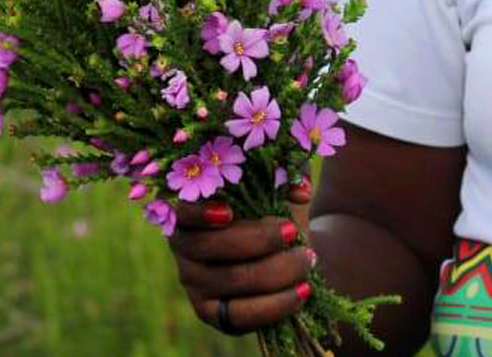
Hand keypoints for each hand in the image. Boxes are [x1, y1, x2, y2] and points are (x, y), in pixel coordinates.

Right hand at [168, 180, 317, 334]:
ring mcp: (194, 283)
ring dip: (277, 270)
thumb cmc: (276, 209)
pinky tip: (302, 290)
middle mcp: (185, 248)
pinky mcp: (211, 312)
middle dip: (260, 240)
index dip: (201, 214)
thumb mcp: (280, 188)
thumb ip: (288, 176)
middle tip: (294, 232)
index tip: (228, 213)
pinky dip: (276, 304)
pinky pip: (241, 315)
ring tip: (307, 258)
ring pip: (232, 280)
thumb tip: (299, 191)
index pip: (183, 212)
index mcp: (192, 211)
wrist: (287, 249)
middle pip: (213, 247)